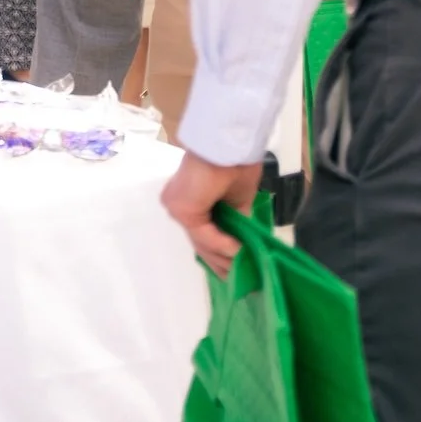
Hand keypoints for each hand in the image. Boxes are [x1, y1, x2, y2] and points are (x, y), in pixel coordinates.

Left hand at [161, 150, 263, 278]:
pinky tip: (238, 251)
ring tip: (243, 267)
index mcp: (188, 199)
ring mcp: (176, 207)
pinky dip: (222, 244)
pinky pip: (204, 235)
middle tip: (239, 279)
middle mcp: (177, 204)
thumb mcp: (237, 198)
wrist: (229, 142)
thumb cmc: (234, 161)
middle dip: (220, 262)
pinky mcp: (181, 210)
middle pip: (199, 242)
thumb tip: (241, 243)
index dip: (217, 253)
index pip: (200, 233)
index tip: (233, 270)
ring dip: (224, 257)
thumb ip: (234, 220)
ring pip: (202, 242)